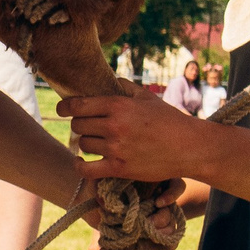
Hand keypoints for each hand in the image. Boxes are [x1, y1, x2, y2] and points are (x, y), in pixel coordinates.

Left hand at [61, 88, 197, 183]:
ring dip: (85, 143)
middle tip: (87, 126)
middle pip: (78, 125)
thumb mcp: (147, 97)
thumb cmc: (169, 120)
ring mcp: (116, 148)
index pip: (78, 105)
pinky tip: (79, 162)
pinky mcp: (120, 168)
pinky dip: (79, 166)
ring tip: (94, 142)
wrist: (188, 147)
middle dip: (80, 125)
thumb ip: (125, 87)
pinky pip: (87, 169)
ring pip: (83, 145)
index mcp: (118, 106)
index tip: (61, 109)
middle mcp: (114, 126)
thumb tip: (109, 80)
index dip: (65, 107)